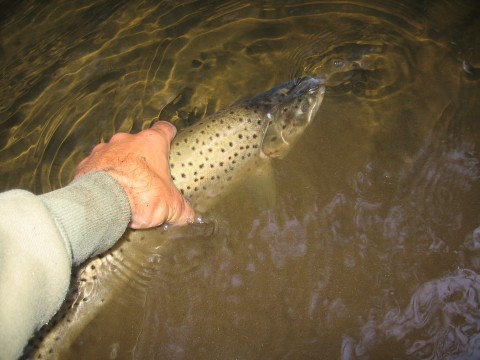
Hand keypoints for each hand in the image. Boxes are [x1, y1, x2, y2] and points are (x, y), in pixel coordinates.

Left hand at [74, 121, 194, 228]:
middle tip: (146, 177)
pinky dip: (99, 177)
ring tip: (122, 186)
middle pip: (137, 143)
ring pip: (114, 153)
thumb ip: (182, 209)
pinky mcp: (84, 164)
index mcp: (151, 142)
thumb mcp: (172, 205)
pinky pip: (95, 168)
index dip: (168, 135)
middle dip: (141, 157)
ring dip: (118, 165)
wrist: (103, 203)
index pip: (164, 129)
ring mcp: (103, 150)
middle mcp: (126, 140)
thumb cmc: (143, 195)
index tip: (170, 140)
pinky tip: (104, 192)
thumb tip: (189, 217)